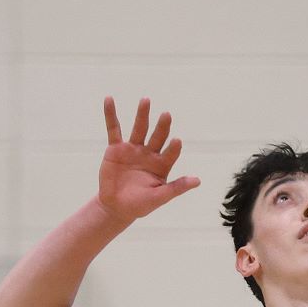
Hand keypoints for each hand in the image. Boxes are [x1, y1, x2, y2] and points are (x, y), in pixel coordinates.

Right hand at [97, 97, 199, 221]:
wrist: (116, 206)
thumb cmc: (141, 204)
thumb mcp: (160, 197)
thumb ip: (176, 187)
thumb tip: (198, 181)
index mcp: (163, 164)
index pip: (171, 153)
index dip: (174, 147)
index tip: (176, 141)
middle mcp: (150, 153)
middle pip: (158, 136)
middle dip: (162, 126)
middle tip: (167, 115)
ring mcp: (133, 149)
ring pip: (139, 128)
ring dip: (143, 115)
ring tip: (146, 100)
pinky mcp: (116, 148)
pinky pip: (113, 129)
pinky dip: (111, 114)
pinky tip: (109, 100)